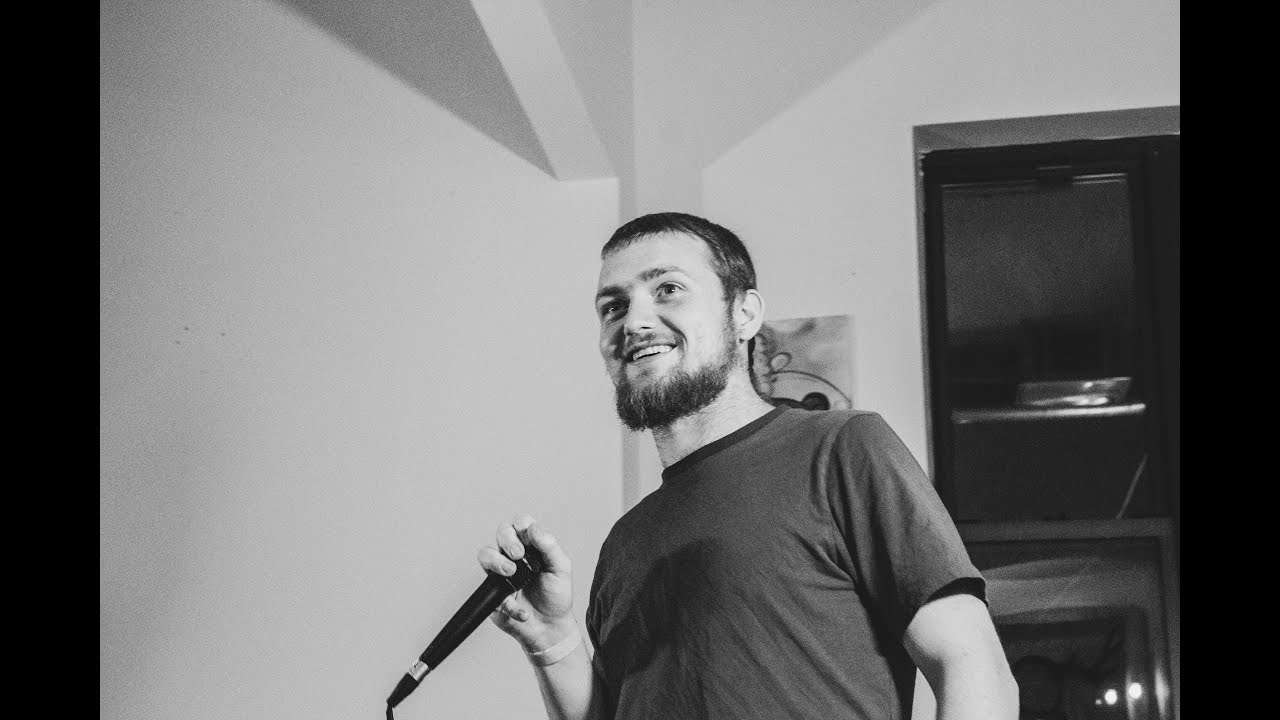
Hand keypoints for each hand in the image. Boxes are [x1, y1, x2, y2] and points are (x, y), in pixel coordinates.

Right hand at [477, 514, 576, 651]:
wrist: (549, 628)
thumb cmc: (556, 596)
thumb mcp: (561, 568)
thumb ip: (549, 546)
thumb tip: (533, 528)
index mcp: (532, 545)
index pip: (521, 523)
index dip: (522, 525)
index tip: (529, 538)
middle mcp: (514, 555)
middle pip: (501, 532)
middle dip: (508, 540)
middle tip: (518, 555)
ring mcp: (500, 572)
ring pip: (485, 554)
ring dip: (497, 561)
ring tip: (511, 573)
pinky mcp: (492, 591)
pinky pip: (489, 588)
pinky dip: (507, 600)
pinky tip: (521, 610)